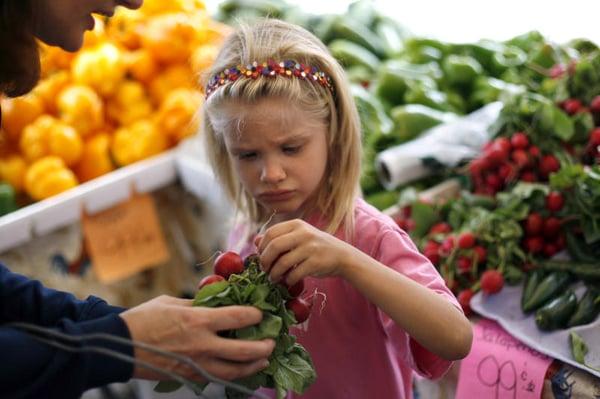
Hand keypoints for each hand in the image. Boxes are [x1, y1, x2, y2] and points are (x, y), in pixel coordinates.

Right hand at [120, 295, 274, 381]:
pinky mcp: (190, 376)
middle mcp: (202, 344)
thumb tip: (218, 301)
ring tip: (264, 359)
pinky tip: (242, 371)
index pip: (238, 317)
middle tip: (272, 341)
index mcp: (198, 320)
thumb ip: (198, 304)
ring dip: (254, 365)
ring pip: (234, 370)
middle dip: (263, 346)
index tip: (262, 312)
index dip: (255, 314)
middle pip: (243, 350)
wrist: (119, 346)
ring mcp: (196, 364)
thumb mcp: (172, 302)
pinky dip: (235, 375)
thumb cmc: (144, 319)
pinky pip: (219, 378)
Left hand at [256, 219, 355, 285]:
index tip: (261, 257)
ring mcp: (311, 247)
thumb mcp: (298, 237)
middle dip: (265, 260)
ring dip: (274, 273)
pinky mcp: (316, 262)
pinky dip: (288, 280)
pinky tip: (287, 281)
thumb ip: (278, 237)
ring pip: (283, 262)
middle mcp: (304, 233)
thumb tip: (255, 241)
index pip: (271, 233)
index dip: (262, 247)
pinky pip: (294, 273)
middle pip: (274, 246)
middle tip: (264, 269)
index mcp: (297, 224)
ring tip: (273, 278)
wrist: (341, 256)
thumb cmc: (315, 247)